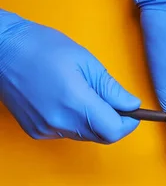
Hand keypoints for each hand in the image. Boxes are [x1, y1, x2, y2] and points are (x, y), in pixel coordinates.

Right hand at [0, 10, 140, 142]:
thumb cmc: (42, 48)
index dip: (128, 124)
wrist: (2, 50)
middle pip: (101, 137)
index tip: (133, 113)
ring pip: (85, 136)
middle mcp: (59, 122)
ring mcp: (45, 129)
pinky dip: (76, 122)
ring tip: (87, 96)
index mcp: (75, 103)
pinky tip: (68, 101)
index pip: (113, 131)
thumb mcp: (86, 62)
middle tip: (115, 103)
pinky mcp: (36, 130)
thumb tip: (132, 104)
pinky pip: (67, 133)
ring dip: (95, 122)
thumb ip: (111, 88)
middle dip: (114, 123)